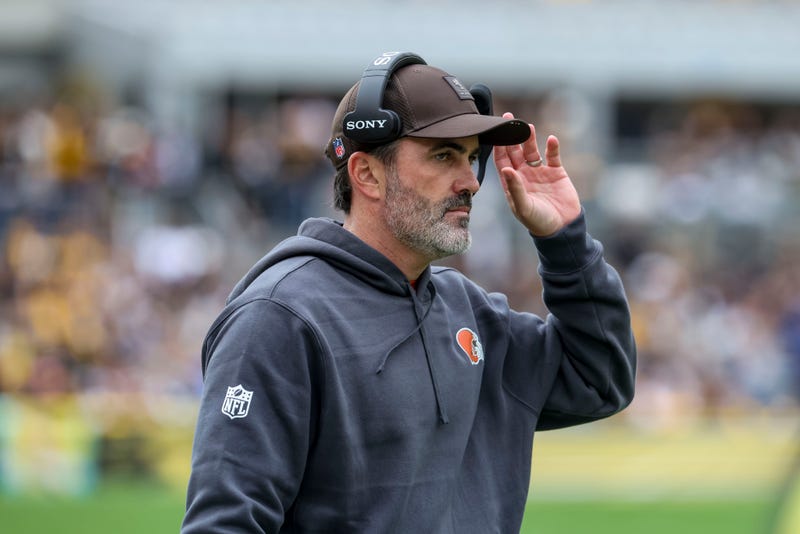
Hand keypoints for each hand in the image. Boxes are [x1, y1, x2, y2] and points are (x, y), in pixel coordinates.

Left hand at [493, 113, 580, 236]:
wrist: (562, 228)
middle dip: (511, 136)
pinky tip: (551, 139)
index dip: (499, 146)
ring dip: (530, 139)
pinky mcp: (556, 172)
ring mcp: (540, 172)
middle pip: (515, 151)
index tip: (496, 132)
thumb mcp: (523, 207)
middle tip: (508, 117)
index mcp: (511, 183)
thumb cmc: (538, 221)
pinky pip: (553, 156)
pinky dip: (552, 147)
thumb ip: (515, 188)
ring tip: (527, 127)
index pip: (502, 160)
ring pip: (532, 151)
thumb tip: (506, 169)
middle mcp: (524, 175)